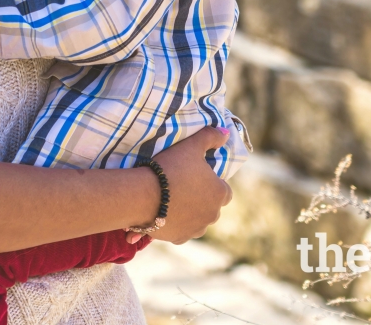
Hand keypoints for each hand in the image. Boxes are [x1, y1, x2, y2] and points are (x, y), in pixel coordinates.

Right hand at [129, 126, 231, 244]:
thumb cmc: (171, 167)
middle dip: (200, 199)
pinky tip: (162, 212)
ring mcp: (197, 229)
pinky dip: (174, 224)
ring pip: (197, 220)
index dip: (211, 183)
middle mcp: (213, 215)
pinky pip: (180, 230)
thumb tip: (225, 132)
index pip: (224, 190)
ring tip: (170, 199)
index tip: (196, 176)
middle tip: (181, 186)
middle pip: (210, 206)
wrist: (145, 195)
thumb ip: (210, 137)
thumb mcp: (191, 145)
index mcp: (220, 194)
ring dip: (189, 213)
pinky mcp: (179, 238)